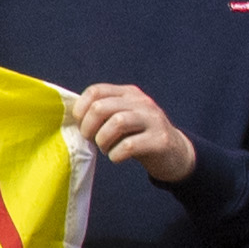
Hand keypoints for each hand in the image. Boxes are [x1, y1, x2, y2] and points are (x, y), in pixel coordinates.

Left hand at [72, 80, 198, 185]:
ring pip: (116, 122)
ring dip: (103, 140)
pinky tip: (117, 157)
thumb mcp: (122, 118)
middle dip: (88, 127)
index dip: (81, 109)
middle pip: (101, 107)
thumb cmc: (139, 136)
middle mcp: (142, 102)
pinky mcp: (160, 140)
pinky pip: (129, 145)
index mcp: (129, 93)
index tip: (80, 125)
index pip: (96, 91)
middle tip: (91, 139)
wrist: (175, 153)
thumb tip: (73, 119)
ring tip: (105, 148)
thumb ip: (103, 114)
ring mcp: (153, 119)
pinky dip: (116, 154)